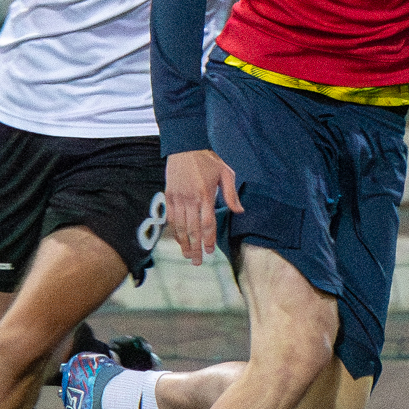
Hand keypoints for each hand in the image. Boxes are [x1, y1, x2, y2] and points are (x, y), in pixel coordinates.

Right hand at [165, 149, 241, 265]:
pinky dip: (174, 231)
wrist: (184, 146)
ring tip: (187, 255)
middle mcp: (190, 199)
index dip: (208, 239)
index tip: (210, 251)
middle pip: (192, 229)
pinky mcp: (168, 195)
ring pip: (179, 226)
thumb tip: (240, 211)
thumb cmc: (208, 159)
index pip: (207, 223)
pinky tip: (178, 240)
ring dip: (184, 243)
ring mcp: (177, 198)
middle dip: (195, 248)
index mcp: (205, 194)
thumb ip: (232, 194)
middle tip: (198, 262)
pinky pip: (170, 218)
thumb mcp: (225, 172)